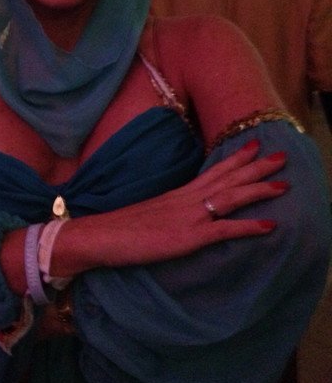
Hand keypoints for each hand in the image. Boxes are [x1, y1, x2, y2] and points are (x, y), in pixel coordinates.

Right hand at [53, 140, 286, 274]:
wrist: (99, 234)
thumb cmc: (119, 229)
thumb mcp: (149, 214)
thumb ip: (168, 212)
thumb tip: (179, 215)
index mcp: (177, 194)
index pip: (212, 172)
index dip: (236, 160)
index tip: (255, 146)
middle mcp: (187, 199)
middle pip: (227, 179)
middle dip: (257, 167)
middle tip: (282, 155)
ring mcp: (189, 216)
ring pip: (231, 197)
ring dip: (259, 189)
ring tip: (284, 183)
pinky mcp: (188, 237)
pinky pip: (225, 230)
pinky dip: (249, 227)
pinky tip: (270, 226)